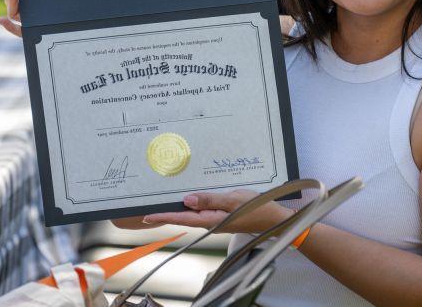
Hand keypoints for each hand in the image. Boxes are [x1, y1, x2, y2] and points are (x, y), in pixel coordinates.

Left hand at [112, 190, 293, 233]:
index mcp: (211, 219)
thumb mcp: (233, 200)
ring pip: (192, 213)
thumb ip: (210, 200)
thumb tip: (187, 200)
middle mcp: (210, 221)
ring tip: (162, 203)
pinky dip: (193, 204)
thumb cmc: (256, 209)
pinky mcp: (221, 214)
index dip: (163, 216)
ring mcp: (216, 219)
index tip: (146, 215)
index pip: (182, 218)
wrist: (275, 218)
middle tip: (147, 208)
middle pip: (183, 217)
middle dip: (166, 213)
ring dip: (177, 209)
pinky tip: (189, 199)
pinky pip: (202, 210)